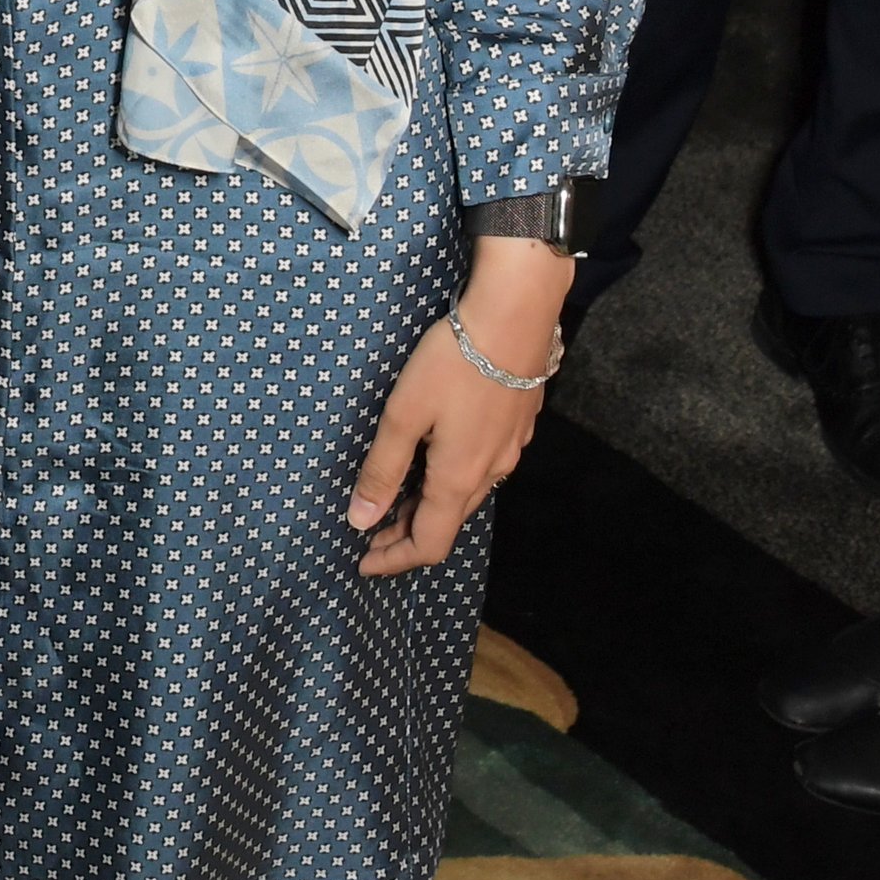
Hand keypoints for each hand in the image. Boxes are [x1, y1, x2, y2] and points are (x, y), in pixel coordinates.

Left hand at [347, 240, 568, 576]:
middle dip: (407, 535)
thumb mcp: (404, 414)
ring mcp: (510, 450)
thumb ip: (383, 469)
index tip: (364, 563)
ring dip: (430, 506)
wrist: (515, 316)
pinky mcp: (518, 425)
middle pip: (447, 523)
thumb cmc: (451, 363)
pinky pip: (483, 468)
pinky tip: (437, 458)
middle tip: (372, 532)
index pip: (428, 544)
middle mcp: (490, 473)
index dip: (394, 560)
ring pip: (467, 496)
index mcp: (458, 479)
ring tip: (398, 498)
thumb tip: (361, 520)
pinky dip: (453, 479)